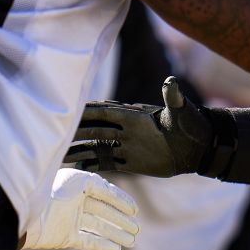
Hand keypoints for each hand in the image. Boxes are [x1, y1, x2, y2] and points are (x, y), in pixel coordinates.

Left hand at [21, 168, 139, 249]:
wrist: (26, 211)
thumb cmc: (51, 190)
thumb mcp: (79, 180)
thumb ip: (98, 184)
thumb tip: (113, 189)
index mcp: (79, 186)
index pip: (106, 194)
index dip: (122, 201)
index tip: (135, 211)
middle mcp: (76, 203)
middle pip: (105, 212)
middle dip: (122, 221)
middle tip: (137, 230)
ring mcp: (71, 221)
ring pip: (99, 228)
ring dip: (116, 234)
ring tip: (132, 241)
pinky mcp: (65, 237)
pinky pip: (88, 241)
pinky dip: (102, 245)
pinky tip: (116, 249)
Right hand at [67, 77, 214, 177]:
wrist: (199, 147)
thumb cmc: (191, 125)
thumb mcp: (181, 110)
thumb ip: (172, 97)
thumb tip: (171, 81)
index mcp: (134, 116)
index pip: (104, 112)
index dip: (85, 112)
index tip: (65, 113)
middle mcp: (126, 130)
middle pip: (94, 129)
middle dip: (73, 132)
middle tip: (49, 136)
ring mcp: (128, 146)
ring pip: (96, 147)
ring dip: (77, 150)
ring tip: (56, 156)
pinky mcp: (132, 161)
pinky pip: (108, 163)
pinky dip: (92, 165)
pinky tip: (76, 168)